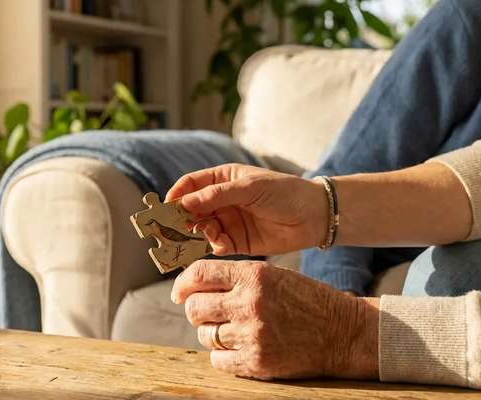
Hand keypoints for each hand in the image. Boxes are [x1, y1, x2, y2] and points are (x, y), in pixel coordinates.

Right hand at [166, 164, 328, 255]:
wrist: (314, 216)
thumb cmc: (284, 192)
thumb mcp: (250, 188)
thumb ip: (216, 195)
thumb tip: (184, 202)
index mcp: (223, 180)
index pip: (191, 185)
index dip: (177, 195)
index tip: (165, 207)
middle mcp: (222, 201)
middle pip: (192, 209)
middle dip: (182, 218)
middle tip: (175, 227)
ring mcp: (229, 221)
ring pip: (201, 229)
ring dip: (199, 233)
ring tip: (205, 234)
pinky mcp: (237, 242)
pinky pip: (216, 245)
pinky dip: (214, 246)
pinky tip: (221, 244)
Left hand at [171, 259, 378, 379]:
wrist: (343, 333)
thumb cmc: (305, 300)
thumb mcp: (273, 275)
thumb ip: (234, 278)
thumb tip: (192, 286)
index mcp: (254, 275)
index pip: (199, 274)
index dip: (183, 283)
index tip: (180, 292)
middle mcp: (249, 303)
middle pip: (194, 307)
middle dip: (196, 310)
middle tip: (208, 313)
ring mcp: (252, 334)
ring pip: (205, 334)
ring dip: (212, 333)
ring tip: (233, 330)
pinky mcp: (256, 362)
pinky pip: (217, 359)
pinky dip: (223, 355)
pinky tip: (239, 347)